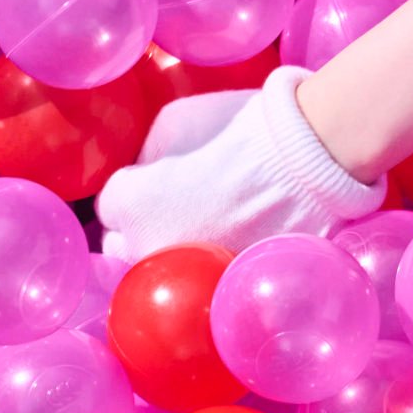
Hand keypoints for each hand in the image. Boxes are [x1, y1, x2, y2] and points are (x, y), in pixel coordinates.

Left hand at [96, 67, 387, 260]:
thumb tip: (145, 174)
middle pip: (125, 248)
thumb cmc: (234, 132)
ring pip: (165, 272)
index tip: (152, 178)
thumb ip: (146, 156)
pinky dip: (213, 267)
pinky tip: (232, 242)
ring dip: (174, 254)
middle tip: (172, 207)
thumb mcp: (171, 123)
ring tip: (204, 229)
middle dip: (142, 229)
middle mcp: (147, 252)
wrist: (303, 162)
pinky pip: (206, 282)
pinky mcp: (223, 288)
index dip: (132, 188)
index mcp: (127, 208)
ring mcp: (188, 278)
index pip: (109, 206)